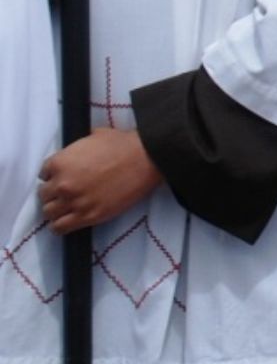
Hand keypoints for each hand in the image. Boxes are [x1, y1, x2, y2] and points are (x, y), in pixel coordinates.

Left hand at [38, 127, 161, 234]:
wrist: (147, 159)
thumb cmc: (124, 145)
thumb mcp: (95, 136)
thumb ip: (78, 146)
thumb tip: (78, 150)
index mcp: (61, 162)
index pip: (43, 174)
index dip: (54, 174)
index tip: (63, 176)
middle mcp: (62, 184)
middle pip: (44, 195)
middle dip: (54, 192)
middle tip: (67, 191)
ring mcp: (74, 202)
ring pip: (48, 213)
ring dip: (56, 209)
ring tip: (68, 206)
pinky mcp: (88, 216)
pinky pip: (60, 228)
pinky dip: (60, 225)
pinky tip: (68, 219)